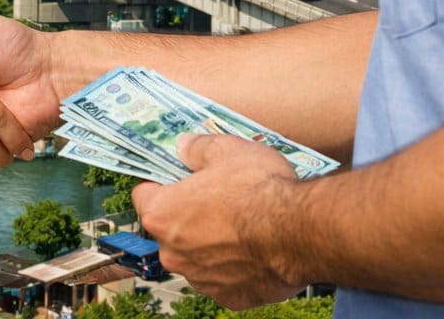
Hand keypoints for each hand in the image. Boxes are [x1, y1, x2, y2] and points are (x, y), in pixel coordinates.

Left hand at [133, 133, 305, 309]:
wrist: (300, 231)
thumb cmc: (259, 189)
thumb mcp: (226, 150)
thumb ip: (198, 149)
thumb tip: (185, 146)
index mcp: (162, 214)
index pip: (144, 196)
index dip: (162, 183)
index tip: (179, 178)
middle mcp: (173, 253)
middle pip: (171, 228)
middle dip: (190, 215)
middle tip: (219, 198)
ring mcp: (201, 279)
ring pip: (198, 256)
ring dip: (212, 243)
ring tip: (244, 224)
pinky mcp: (230, 297)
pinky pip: (225, 278)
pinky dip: (236, 266)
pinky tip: (256, 249)